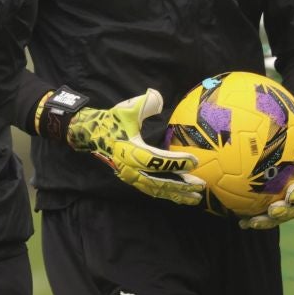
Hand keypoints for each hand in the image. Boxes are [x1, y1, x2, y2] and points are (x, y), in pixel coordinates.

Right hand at [66, 89, 203, 205]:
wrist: (92, 135)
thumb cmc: (112, 122)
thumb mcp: (126, 109)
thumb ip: (143, 104)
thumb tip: (158, 97)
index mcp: (129, 150)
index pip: (155, 159)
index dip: (175, 161)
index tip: (194, 161)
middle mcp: (129, 168)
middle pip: (158, 180)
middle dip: (180, 184)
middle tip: (201, 185)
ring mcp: (130, 176)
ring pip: (156, 189)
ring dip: (176, 194)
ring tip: (196, 197)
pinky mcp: (131, 180)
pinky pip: (151, 191)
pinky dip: (167, 195)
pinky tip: (181, 196)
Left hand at [240, 113, 293, 229]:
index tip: (291, 194)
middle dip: (285, 212)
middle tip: (272, 211)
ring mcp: (290, 205)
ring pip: (280, 216)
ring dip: (266, 221)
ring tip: (252, 222)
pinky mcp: (276, 208)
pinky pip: (266, 216)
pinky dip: (254, 219)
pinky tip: (241, 223)